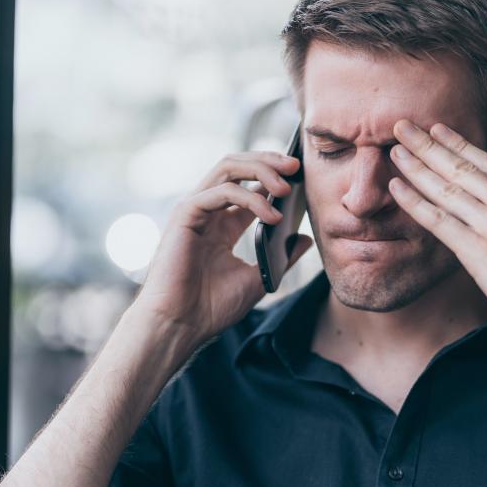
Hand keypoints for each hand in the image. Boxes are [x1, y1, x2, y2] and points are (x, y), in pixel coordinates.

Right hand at [133, 151, 313, 344]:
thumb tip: (305, 238)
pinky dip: (250, 199)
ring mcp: (195, 210)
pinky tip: (271, 216)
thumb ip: (281, 256)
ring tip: (286, 186)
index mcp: (222, 224)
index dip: (274, 175)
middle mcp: (207, 211)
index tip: (302, 176)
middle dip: (268, 160)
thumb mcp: (260, 278)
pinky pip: (221, 191)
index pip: (248, 184)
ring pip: (228, 168)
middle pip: (237, 166)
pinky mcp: (185, 215)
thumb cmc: (211, 307)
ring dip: (261, 171)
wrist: (181, 326)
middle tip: (295, 166)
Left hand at [388, 120, 486, 337]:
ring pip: (447, 189)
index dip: (462, 146)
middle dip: (429, 145)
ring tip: (394, 149)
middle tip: (403, 127)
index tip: (440, 131)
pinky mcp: (477, 252)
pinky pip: (438, 221)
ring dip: (416, 166)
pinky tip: (396, 187)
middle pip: (463, 168)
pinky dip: (414, 202)